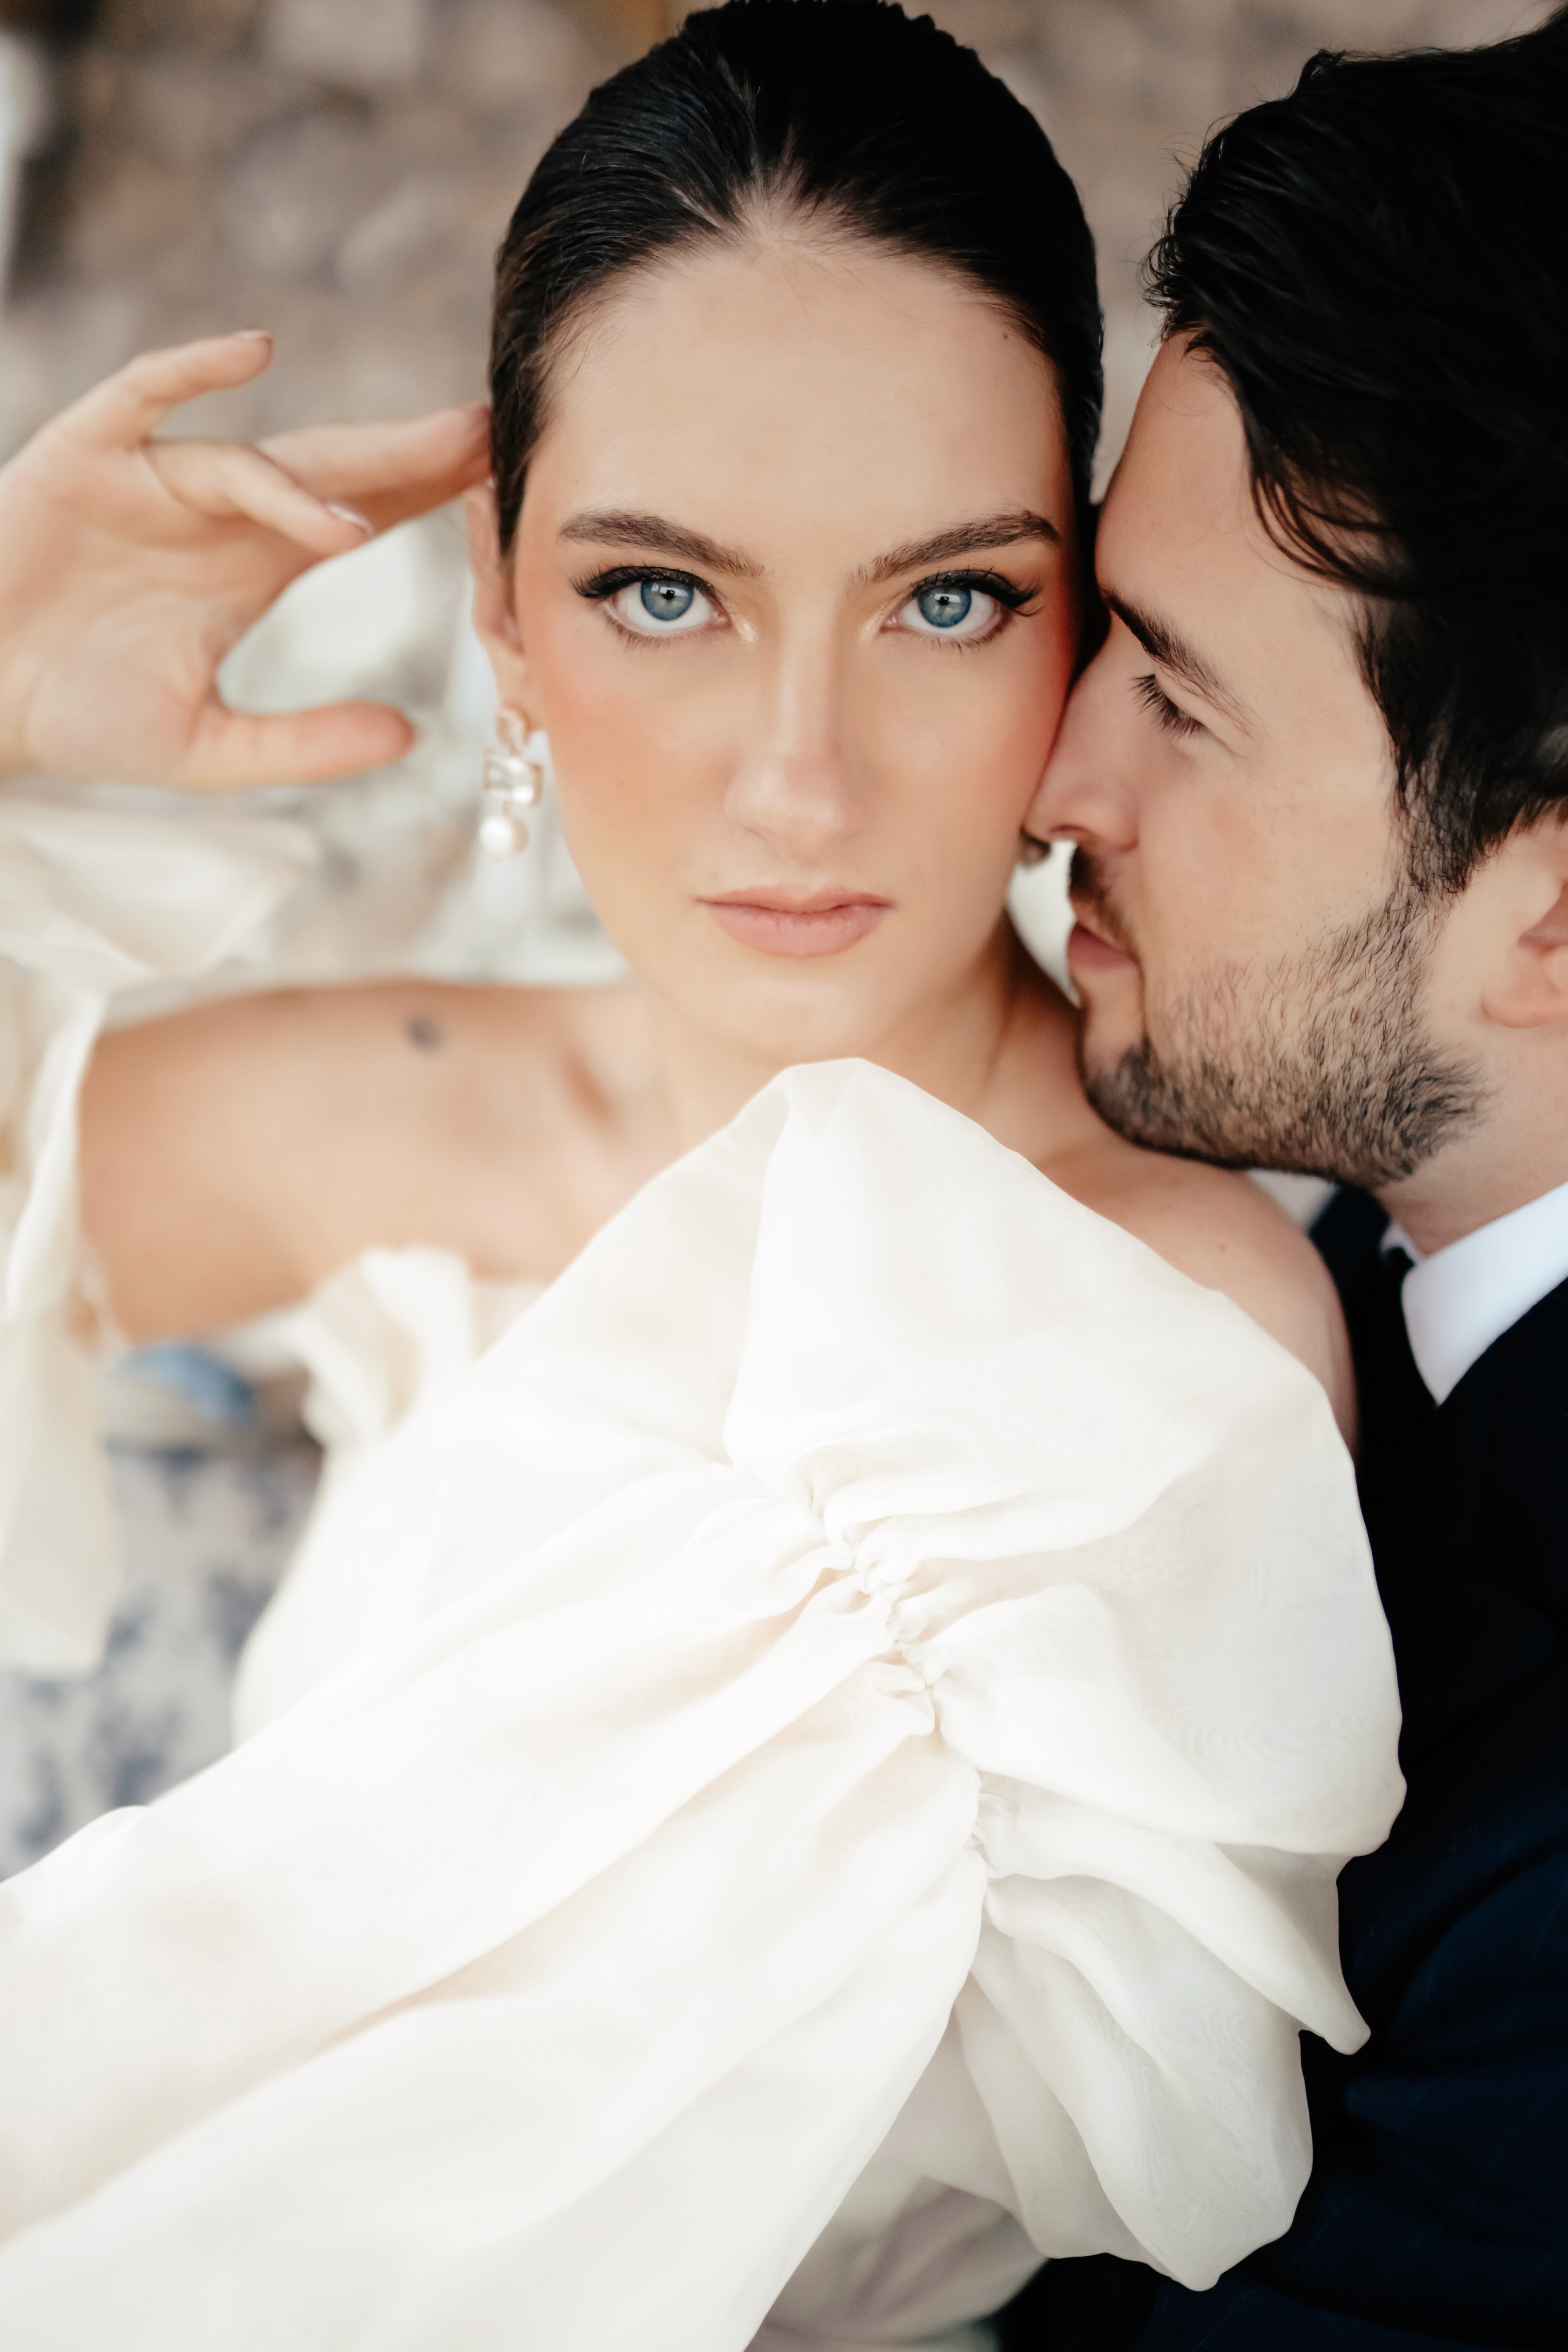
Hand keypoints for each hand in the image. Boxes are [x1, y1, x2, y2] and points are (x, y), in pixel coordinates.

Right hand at [0, 331, 490, 789]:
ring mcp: (150, 477)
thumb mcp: (207, 749)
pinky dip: (195, 370)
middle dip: (407, 453)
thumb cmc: (77, 714)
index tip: (506, 482)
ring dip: (308, 481)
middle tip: (489, 434)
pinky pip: (145, 397)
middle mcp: (214, 511)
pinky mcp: (83, 457)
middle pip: (330, 469)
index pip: (360, 514)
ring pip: (249, 456)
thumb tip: (410, 737)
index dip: (428, 494)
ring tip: (364, 518)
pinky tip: (254, 350)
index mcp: (252, 564)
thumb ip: (305, 744)